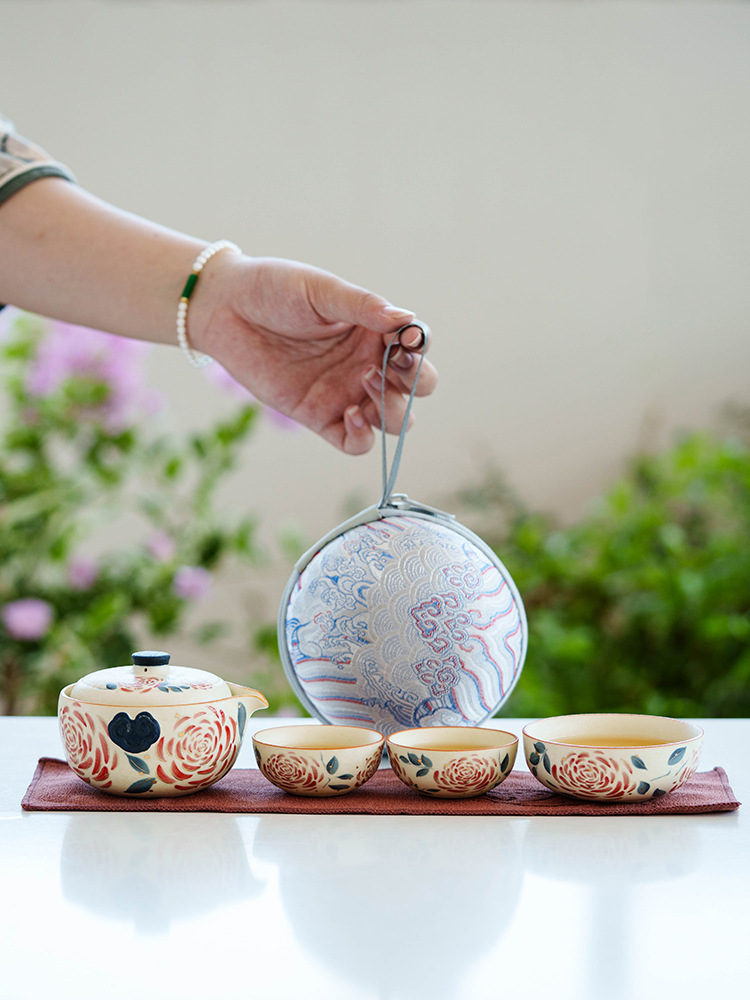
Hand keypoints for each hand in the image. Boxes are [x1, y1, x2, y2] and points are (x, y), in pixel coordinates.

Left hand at [193, 256, 437, 453]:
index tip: (406, 340)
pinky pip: (356, 443)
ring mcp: (347, 393)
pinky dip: (363, 437)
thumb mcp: (321, 290)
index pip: (418, 348)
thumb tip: (405, 321)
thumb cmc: (274, 289)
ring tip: (363, 382)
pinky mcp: (320, 418)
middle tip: (390, 365)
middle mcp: (368, 363)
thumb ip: (363, 306)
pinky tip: (350, 416)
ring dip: (392, 409)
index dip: (420, 349)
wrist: (226, 308)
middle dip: (416, 382)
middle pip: (417, 388)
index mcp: (375, 331)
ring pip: (394, 420)